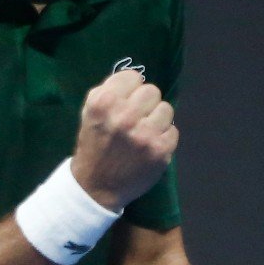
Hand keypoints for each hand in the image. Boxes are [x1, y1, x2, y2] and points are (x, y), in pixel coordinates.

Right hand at [71, 70, 177, 209]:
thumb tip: (136, 79)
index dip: (130, 90)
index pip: (133, 77)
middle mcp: (124, 115)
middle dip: (145, 104)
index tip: (126, 102)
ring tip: (144, 132)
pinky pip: (173, 131)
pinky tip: (150, 147)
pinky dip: (164, 138)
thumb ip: (109, 91)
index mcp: (103, 103)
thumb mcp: (90, 113)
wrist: (96, 187)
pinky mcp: (160, 150)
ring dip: (157, 119)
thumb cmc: (94, 145)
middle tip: (136, 119)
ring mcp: (144, 134)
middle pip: (152, 91)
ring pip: (166, 109)